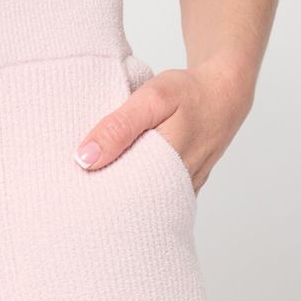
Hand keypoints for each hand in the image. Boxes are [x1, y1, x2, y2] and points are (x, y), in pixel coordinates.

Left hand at [73, 62, 254, 191]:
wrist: (225, 92)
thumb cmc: (189, 92)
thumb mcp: (152, 99)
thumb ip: (119, 127)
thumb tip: (84, 159)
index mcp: (165, 171)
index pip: (121, 198)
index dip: (96, 196)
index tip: (74, 191)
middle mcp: (176, 190)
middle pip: (132, 208)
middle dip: (107, 202)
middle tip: (80, 196)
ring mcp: (183, 193)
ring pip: (146, 206)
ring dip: (124, 199)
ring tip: (98, 193)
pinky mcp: (185, 190)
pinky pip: (158, 200)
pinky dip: (141, 193)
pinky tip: (125, 184)